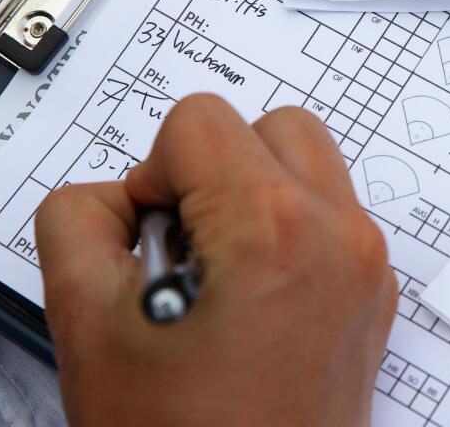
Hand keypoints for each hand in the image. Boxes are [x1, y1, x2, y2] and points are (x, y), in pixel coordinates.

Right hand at [36, 95, 396, 426]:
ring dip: (251, 194)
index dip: (152, 175)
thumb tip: (112, 197)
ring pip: (305, 162)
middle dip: (210, 171)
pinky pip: (329, 215)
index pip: (199, 121)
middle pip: (267, 127)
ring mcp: (366, 266)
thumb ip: (77, 223)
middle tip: (179, 250)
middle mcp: (339, 235)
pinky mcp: (372, 295)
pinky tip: (246, 299)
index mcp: (274, 228)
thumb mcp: (86, 328)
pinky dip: (285, 229)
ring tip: (214, 276)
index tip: (147, 241)